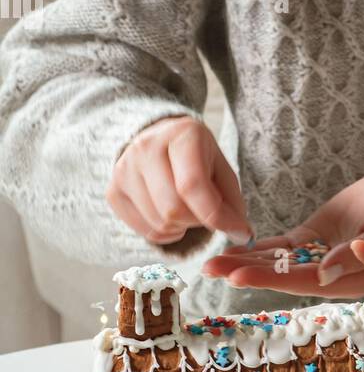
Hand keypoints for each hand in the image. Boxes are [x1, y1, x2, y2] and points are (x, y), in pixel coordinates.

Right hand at [108, 115, 251, 247]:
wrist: (158, 141)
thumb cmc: (197, 157)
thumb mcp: (221, 169)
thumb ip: (233, 202)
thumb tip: (243, 236)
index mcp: (181, 134)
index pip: (193, 185)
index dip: (218, 217)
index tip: (239, 232)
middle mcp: (146, 147)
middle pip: (173, 210)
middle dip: (199, 221)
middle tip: (206, 213)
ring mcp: (124, 169)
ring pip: (159, 224)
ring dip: (182, 227)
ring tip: (187, 209)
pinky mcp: (113, 191)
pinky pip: (144, 231)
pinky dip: (164, 233)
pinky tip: (169, 214)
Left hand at [201, 172, 363, 297]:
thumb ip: (357, 255)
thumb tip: (325, 275)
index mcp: (351, 278)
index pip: (303, 281)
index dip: (269, 280)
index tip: (238, 276)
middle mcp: (329, 275)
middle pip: (282, 276)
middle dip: (245, 273)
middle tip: (210, 269)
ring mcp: (317, 258)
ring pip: (276, 264)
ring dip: (244, 263)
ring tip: (210, 263)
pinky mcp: (310, 241)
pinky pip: (280, 248)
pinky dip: (256, 249)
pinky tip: (231, 250)